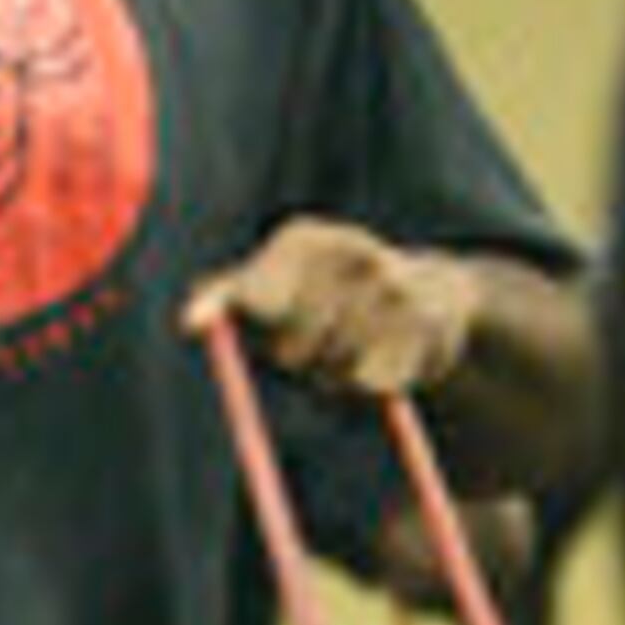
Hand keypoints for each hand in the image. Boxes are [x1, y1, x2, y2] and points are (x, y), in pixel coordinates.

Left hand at [184, 217, 480, 404]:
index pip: (253, 304)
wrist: (436, 288)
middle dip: (297, 361)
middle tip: (312, 347)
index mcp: (300, 239)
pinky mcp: (423, 321)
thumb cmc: (330, 294)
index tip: (266, 334)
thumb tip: (188, 323)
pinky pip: (374, 382)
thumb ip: (225, 296)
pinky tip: (388, 355)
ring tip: (354, 348)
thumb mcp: (275, 281)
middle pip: (290, 350)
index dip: (259, 336)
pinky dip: (374, 385)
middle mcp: (346, 249)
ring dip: (338, 376)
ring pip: (335, 370)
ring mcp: (389, 283)